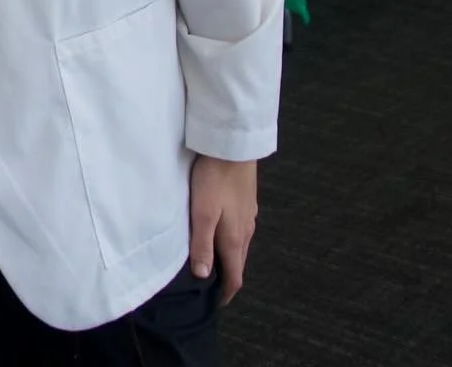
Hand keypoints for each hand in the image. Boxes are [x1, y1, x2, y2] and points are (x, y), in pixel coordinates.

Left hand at [188, 155, 256, 304]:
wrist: (233, 148)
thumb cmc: (214, 180)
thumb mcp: (203, 213)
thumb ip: (202, 244)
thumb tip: (203, 275)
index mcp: (235, 239)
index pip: (235, 276)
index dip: (226, 292)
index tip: (216, 303)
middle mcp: (246, 232)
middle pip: (238, 263)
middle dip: (227, 277)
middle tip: (212, 285)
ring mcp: (249, 216)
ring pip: (240, 246)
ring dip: (229, 258)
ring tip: (213, 261)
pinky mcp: (247, 202)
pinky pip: (241, 229)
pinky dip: (231, 240)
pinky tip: (221, 232)